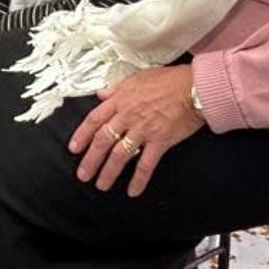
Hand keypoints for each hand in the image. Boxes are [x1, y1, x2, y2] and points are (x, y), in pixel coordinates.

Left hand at [68, 66, 203, 197]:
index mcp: (121, 100)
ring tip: (101, 185)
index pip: (94, 119)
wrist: (194, 88)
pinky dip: (139, 179)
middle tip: (83, 175)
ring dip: (109, 172)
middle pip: (103, 140)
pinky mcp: (160, 141)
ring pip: (120, 154)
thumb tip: (101, 95)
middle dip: (90, 160)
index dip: (81, 135)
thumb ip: (117, 88)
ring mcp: (143, 130)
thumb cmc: (169, 80)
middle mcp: (128, 116)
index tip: (74, 148)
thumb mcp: (137, 77)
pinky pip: (146, 164)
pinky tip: (133, 191)